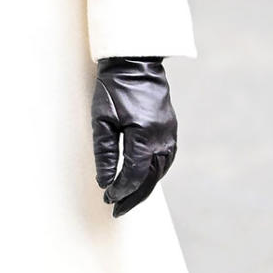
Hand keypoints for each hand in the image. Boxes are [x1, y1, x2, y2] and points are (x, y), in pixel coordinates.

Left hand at [91, 57, 176, 216]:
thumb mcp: (102, 120)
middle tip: (117, 209)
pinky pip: (166, 159)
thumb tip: (104, 181)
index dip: (120, 189)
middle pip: (150, 178)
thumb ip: (104, 153)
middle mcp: (162, 137)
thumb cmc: (114, 88)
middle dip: (133, 196)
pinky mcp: (171, 129)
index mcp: (143, 135)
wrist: (136, 63)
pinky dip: (155, 173)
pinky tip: (144, 179)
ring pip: (161, 171)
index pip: (133, 174)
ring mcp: (169, 133)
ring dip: (145, 187)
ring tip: (129, 199)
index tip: (107, 197)